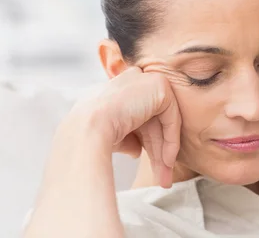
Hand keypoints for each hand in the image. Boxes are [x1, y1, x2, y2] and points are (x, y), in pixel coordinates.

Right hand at [69, 66, 181, 187]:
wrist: (87, 130)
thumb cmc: (91, 136)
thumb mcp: (112, 136)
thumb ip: (128, 138)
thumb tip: (137, 150)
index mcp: (116, 90)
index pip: (138, 117)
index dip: (145, 142)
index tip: (151, 166)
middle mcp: (131, 81)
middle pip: (152, 122)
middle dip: (157, 152)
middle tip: (162, 177)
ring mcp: (145, 80)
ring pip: (162, 122)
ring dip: (165, 152)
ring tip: (165, 178)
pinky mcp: (159, 86)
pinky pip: (171, 117)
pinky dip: (171, 140)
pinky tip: (167, 161)